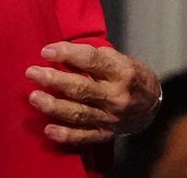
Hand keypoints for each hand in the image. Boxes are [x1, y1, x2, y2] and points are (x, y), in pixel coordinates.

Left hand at [26, 42, 160, 145]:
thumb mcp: (125, 60)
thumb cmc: (135, 78)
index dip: (67, 54)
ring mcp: (110, 117)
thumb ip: (100, 58)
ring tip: (33, 97)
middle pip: (80, 88)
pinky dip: (65, 134)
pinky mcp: (105, 133)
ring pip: (77, 112)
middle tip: (32, 72)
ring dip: (52, 105)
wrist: (154, 106)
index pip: (93, 60)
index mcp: (123, 72)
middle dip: (53, 79)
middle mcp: (116, 95)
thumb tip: (68, 53)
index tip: (47, 51)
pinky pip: (83, 136)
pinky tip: (48, 129)